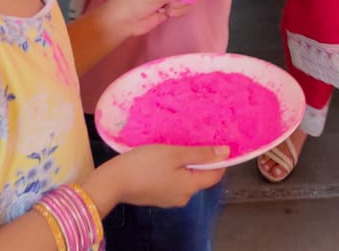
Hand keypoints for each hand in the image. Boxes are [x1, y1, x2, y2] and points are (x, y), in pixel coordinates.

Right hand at [87, 145, 227, 209]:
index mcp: (190, 187)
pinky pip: (172, 182)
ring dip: (183, 164)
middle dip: (199, 159)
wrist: (113, 181)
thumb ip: (201, 154)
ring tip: (174, 147)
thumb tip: (226, 153)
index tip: (215, 142)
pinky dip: (172, 171)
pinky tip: (161, 159)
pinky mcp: (156, 197)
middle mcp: (183, 197)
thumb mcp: (174, 154)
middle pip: (200, 177)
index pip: (216, 175)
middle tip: (190, 140)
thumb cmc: (145, 164)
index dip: (219, 159)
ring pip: (185, 179)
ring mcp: (168, 199)